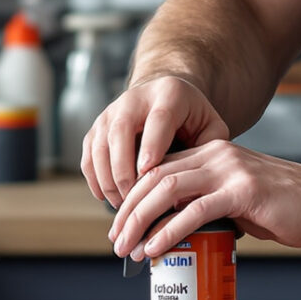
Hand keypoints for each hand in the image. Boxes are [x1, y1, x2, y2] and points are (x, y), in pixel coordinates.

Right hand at [80, 74, 230, 207]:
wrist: (164, 97)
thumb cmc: (192, 119)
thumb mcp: (212, 126)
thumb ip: (212, 149)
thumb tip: (198, 179)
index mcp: (168, 94)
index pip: (157, 120)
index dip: (151, 147)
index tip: (148, 174)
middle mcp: (134, 99)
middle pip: (120, 130)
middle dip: (124, 168)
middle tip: (133, 199)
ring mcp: (111, 112)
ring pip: (99, 144)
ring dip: (108, 178)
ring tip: (123, 205)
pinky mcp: (97, 128)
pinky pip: (88, 155)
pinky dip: (95, 179)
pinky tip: (108, 198)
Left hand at [107, 140, 300, 260]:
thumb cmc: (293, 205)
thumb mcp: (243, 199)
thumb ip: (214, 204)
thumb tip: (184, 229)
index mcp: (214, 153)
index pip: (158, 168)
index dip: (133, 196)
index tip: (121, 225)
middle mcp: (217, 154)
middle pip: (154, 177)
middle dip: (128, 211)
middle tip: (117, 240)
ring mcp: (230, 170)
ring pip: (167, 190)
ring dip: (140, 221)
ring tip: (127, 248)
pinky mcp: (243, 191)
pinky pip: (195, 210)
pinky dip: (169, 231)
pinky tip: (156, 248)